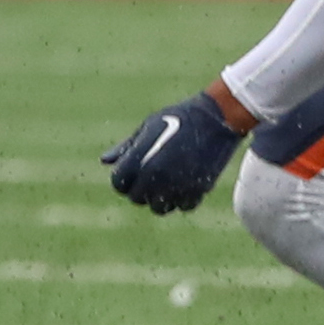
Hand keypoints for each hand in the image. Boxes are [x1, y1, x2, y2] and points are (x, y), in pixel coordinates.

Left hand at [103, 91, 244, 213]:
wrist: (218, 116)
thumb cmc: (179, 117)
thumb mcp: (148, 127)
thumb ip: (126, 147)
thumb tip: (105, 161)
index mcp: (139, 161)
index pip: (119, 184)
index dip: (124, 179)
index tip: (133, 173)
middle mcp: (156, 178)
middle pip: (137, 198)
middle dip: (142, 189)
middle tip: (153, 175)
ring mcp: (178, 186)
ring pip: (160, 207)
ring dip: (162, 198)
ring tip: (169, 182)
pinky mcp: (198, 190)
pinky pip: (184, 206)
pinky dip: (183, 199)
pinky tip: (186, 183)